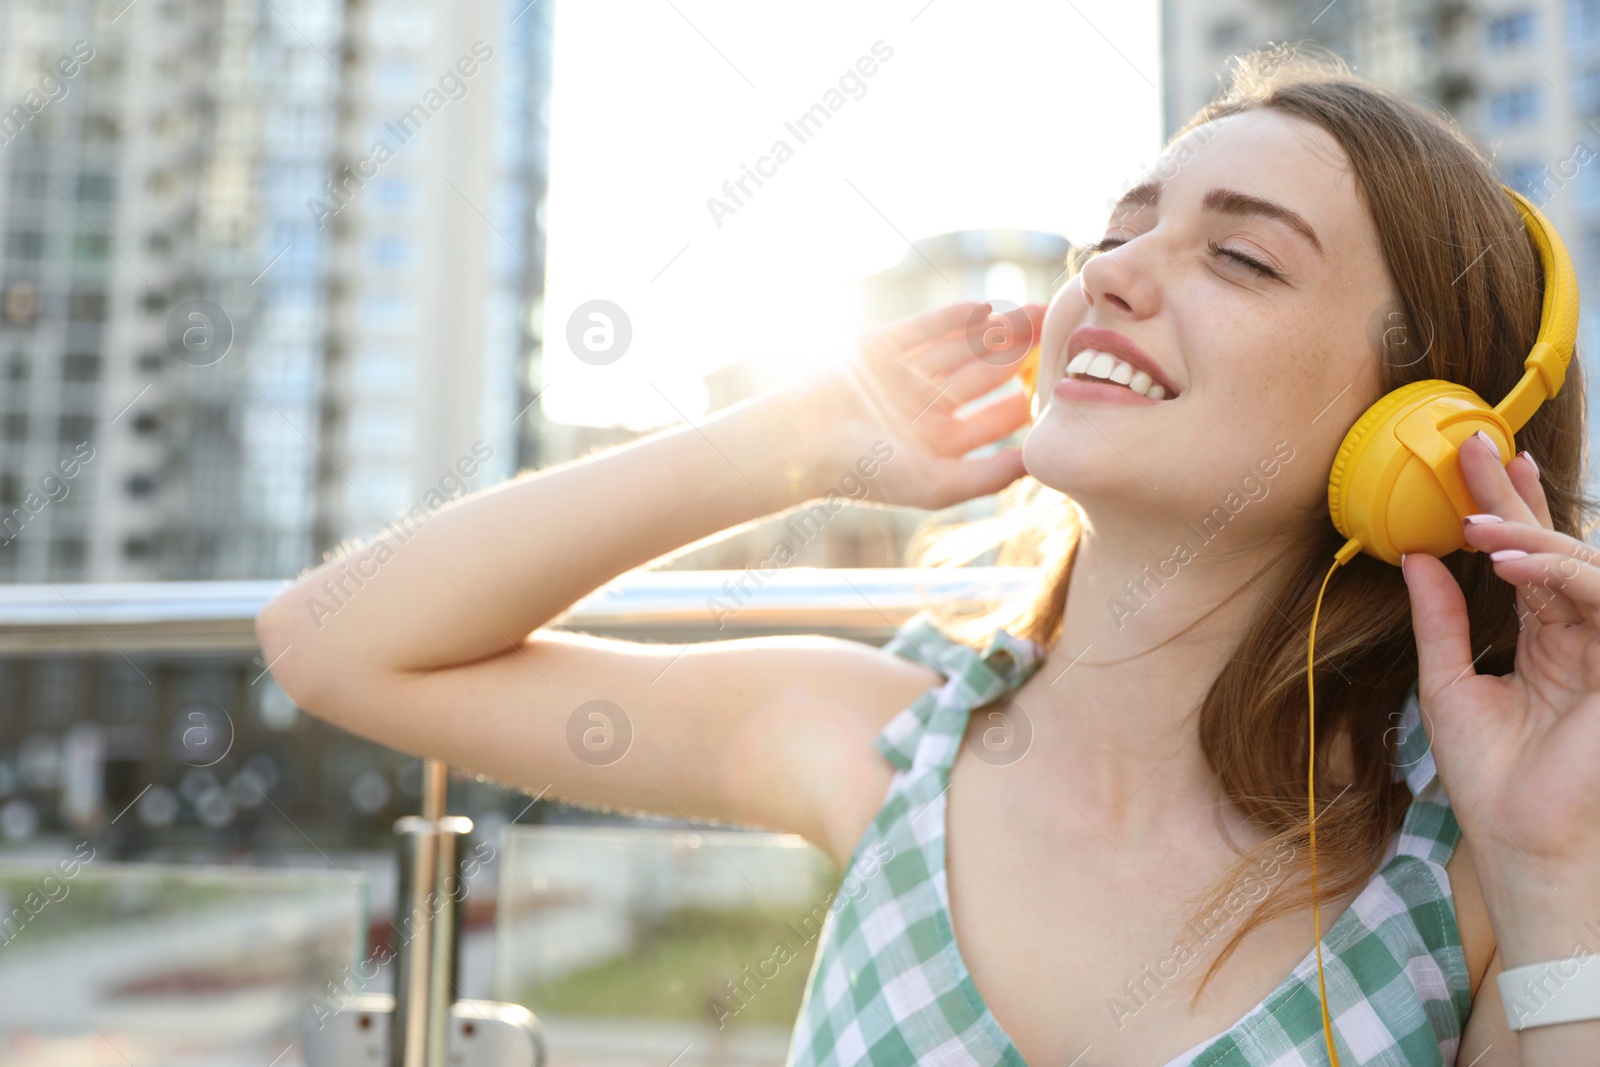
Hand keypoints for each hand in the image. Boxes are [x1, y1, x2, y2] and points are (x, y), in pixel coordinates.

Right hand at [785, 301, 1041, 510]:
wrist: (805, 441)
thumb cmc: (869, 472)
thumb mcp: (938, 486)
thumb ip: (990, 477)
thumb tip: (1038, 464)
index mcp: (935, 443)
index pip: (989, 421)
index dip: (1023, 404)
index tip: (1059, 388)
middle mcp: (922, 407)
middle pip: (981, 377)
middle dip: (1017, 357)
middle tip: (1055, 336)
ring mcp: (903, 373)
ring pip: (959, 348)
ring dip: (995, 332)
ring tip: (1033, 315)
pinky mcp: (882, 345)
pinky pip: (926, 326)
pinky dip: (954, 316)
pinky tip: (987, 307)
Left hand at [1401, 431, 1599, 958]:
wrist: (1520, 842)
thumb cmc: (1490, 779)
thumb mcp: (1447, 684)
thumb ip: (1440, 619)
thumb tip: (1414, 557)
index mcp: (1545, 642)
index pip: (1527, 559)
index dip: (1507, 507)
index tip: (1474, 462)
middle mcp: (1580, 637)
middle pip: (1554, 547)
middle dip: (1516, 495)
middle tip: (1475, 447)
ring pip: (1581, 564)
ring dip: (1529, 533)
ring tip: (1473, 519)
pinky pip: (1598, 597)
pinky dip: (1555, 572)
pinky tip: (1508, 558)